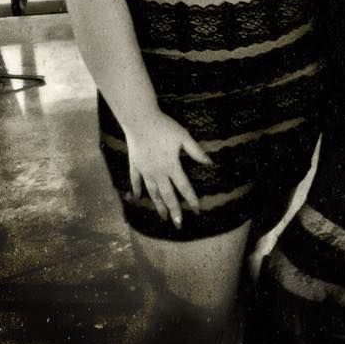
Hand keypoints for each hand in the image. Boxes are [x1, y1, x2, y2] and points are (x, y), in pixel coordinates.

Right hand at [124, 110, 212, 226]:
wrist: (140, 120)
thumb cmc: (164, 127)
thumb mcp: (184, 137)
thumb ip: (196, 151)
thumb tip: (210, 163)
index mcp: (172, 166)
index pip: (184, 187)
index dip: (191, 200)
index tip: (197, 210)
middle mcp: (158, 172)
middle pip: (168, 195)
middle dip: (174, 210)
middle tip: (178, 224)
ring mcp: (145, 170)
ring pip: (152, 192)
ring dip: (158, 205)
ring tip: (162, 216)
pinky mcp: (135, 164)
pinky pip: (135, 180)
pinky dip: (137, 189)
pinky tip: (137, 198)